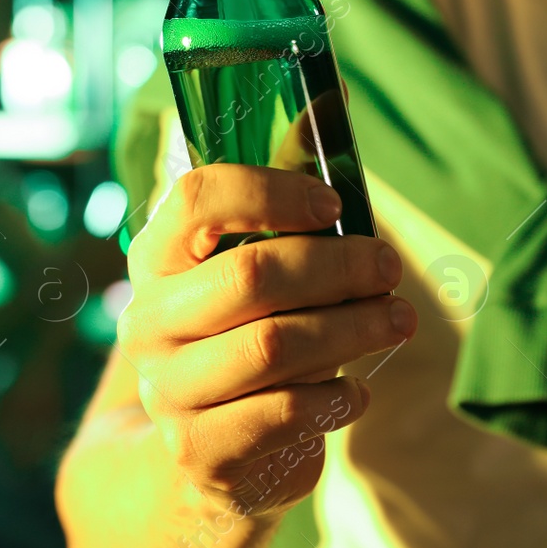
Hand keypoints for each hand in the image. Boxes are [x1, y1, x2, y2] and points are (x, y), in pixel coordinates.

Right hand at [116, 165, 413, 517]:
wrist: (199, 452)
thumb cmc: (243, 332)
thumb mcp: (252, 258)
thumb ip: (285, 186)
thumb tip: (334, 95)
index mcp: (156, 256)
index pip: (197, 196)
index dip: (273, 191)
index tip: (332, 204)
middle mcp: (148, 320)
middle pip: (252, 274)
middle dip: (338, 267)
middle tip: (389, 268)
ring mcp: (168, 391)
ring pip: (273, 347)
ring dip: (352, 329)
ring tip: (398, 321)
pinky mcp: (200, 452)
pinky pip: (282, 414)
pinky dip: (334, 398)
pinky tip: (356, 390)